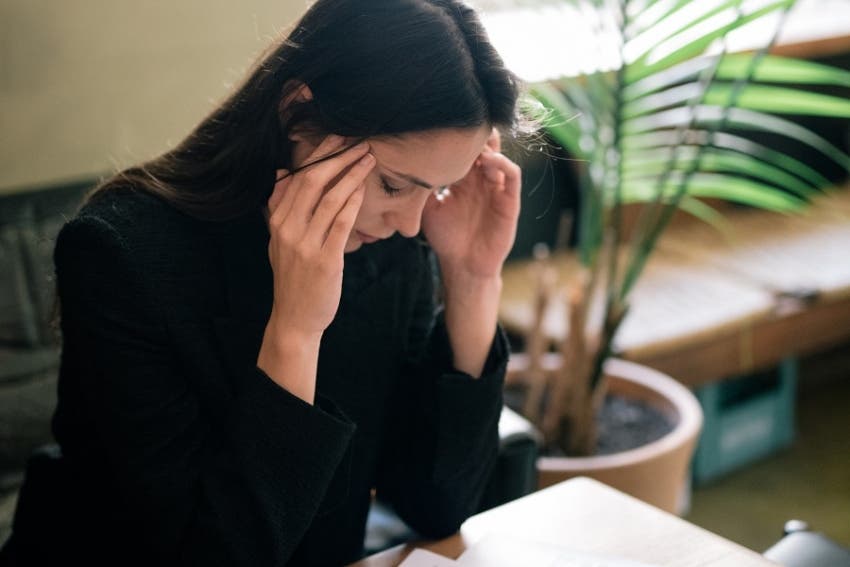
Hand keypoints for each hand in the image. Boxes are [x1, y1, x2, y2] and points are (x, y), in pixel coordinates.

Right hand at [265, 135, 374, 335]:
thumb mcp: (278, 240)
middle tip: (356, 140)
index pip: (297, 178)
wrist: (295, 318)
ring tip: (368, 158)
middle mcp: (288, 229)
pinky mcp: (325, 260)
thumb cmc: (293, 278)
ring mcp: (305, 244)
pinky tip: (363, 188)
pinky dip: (352, 202)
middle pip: (312, 181)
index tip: (336, 137)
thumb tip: (282, 173)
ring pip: (329, 198)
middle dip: (336, 156)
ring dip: (351, 174)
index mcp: (277, 221)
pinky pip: (340, 223)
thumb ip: (279, 207)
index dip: (318, 154)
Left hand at [421, 129, 520, 280]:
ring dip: (489, 146)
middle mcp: (481, 180)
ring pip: (499, 155)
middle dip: (475, 135)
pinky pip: (512, 175)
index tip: (444, 127)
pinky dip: (503, 163)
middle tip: (462, 126)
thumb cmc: (446, 237)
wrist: (462, 264)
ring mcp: (497, 188)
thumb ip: (422, 187)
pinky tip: (489, 160)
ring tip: (475, 144)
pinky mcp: (510, 200)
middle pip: (484, 146)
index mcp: (463, 179)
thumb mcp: (428, 208)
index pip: (464, 150)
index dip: (457, 138)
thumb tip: (406, 163)